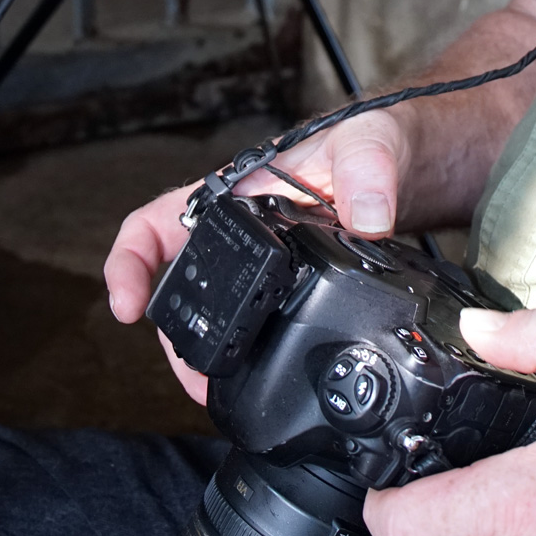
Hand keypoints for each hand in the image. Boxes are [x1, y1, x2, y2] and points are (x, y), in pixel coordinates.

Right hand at [101, 109, 416, 403]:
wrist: (408, 168)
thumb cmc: (373, 145)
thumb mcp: (370, 145)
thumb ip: (367, 171)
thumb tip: (368, 218)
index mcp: (235, 193)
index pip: (157, 223)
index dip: (129, 262)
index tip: (127, 305)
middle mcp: (239, 231)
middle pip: (177, 285)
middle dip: (173, 336)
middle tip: (192, 378)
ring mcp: (262, 264)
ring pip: (210, 312)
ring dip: (203, 353)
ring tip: (216, 391)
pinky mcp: (290, 289)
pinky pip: (251, 324)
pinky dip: (242, 355)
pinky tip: (256, 380)